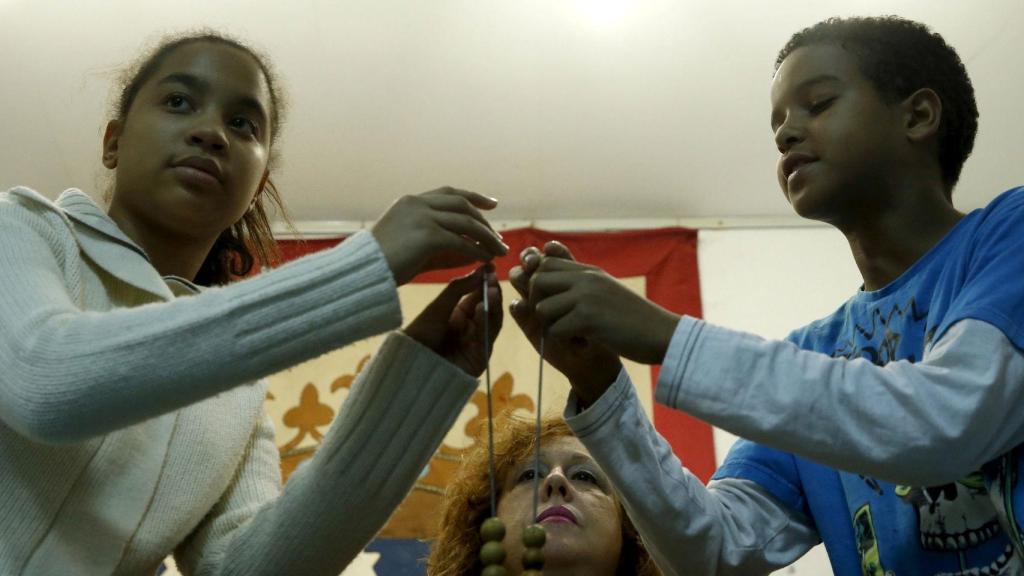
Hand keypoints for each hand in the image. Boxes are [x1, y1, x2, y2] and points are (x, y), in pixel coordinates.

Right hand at [371, 186, 508, 285]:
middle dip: (484, 221)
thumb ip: (441, 243)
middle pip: (462, 204)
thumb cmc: (383, 264)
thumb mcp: (412, 246)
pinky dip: (476, 250)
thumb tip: (474, 249)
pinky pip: (460, 241)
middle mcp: (417, 204)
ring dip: (486, 236)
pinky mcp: (427, 235)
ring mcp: (422, 217)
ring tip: (499, 250)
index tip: (492, 204)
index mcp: (410, 201)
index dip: (474, 196)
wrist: (362, 272)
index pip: (449, 193)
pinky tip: (485, 259)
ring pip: (466, 222)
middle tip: (498, 238)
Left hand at [403, 265, 502, 376]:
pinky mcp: (480, 357)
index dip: (485, 283)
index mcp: (460, 314)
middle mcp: (471, 327)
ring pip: (492, 322)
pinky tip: (482, 309)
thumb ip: (459, 288)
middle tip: (493, 279)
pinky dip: (486, 323)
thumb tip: (480, 270)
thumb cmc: (420, 333)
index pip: (478, 296)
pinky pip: (487, 337)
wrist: (410, 363)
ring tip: (492, 291)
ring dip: (493, 306)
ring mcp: (478, 342)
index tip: (490, 268)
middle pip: (489, 308)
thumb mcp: (438, 307)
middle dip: (492, 293)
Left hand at [524, 244, 680, 365]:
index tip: (551, 303)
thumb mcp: (607, 291)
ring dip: (551, 326)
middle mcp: (586, 278)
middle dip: (538, 304)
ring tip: (572, 334)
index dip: (540, 284)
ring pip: (542, 308)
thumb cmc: (635, 318)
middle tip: (555, 321)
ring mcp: (586, 296)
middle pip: (537, 281)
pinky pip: (555, 330)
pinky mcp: (588, 318)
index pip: (546, 263)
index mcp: (590, 271)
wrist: (662, 333)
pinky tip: (583, 343)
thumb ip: (584, 285)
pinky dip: (565, 342)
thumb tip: (555, 285)